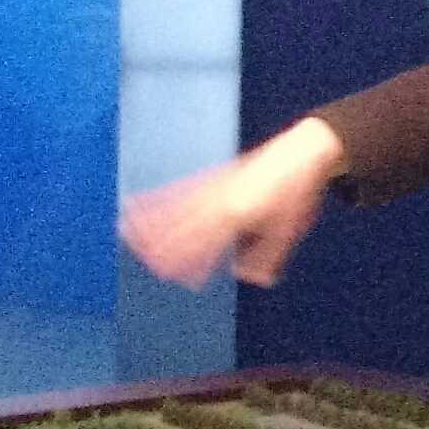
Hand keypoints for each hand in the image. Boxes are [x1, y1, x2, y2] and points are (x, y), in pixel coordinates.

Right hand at [119, 120, 344, 287]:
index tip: (172, 275)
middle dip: (165, 245)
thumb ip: (267, 256)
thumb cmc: (298, 193)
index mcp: (241, 213)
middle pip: (186, 225)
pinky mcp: (213, 176)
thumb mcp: (289, 230)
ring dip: (151, 221)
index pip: (209, 243)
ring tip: (126, 232)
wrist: (303, 150)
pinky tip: (137, 204)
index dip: (190, 261)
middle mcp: (223, 198)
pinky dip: (156, 198)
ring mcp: (216, 185)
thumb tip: (247, 278)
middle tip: (145, 262)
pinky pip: (180, 189)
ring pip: (176, 206)